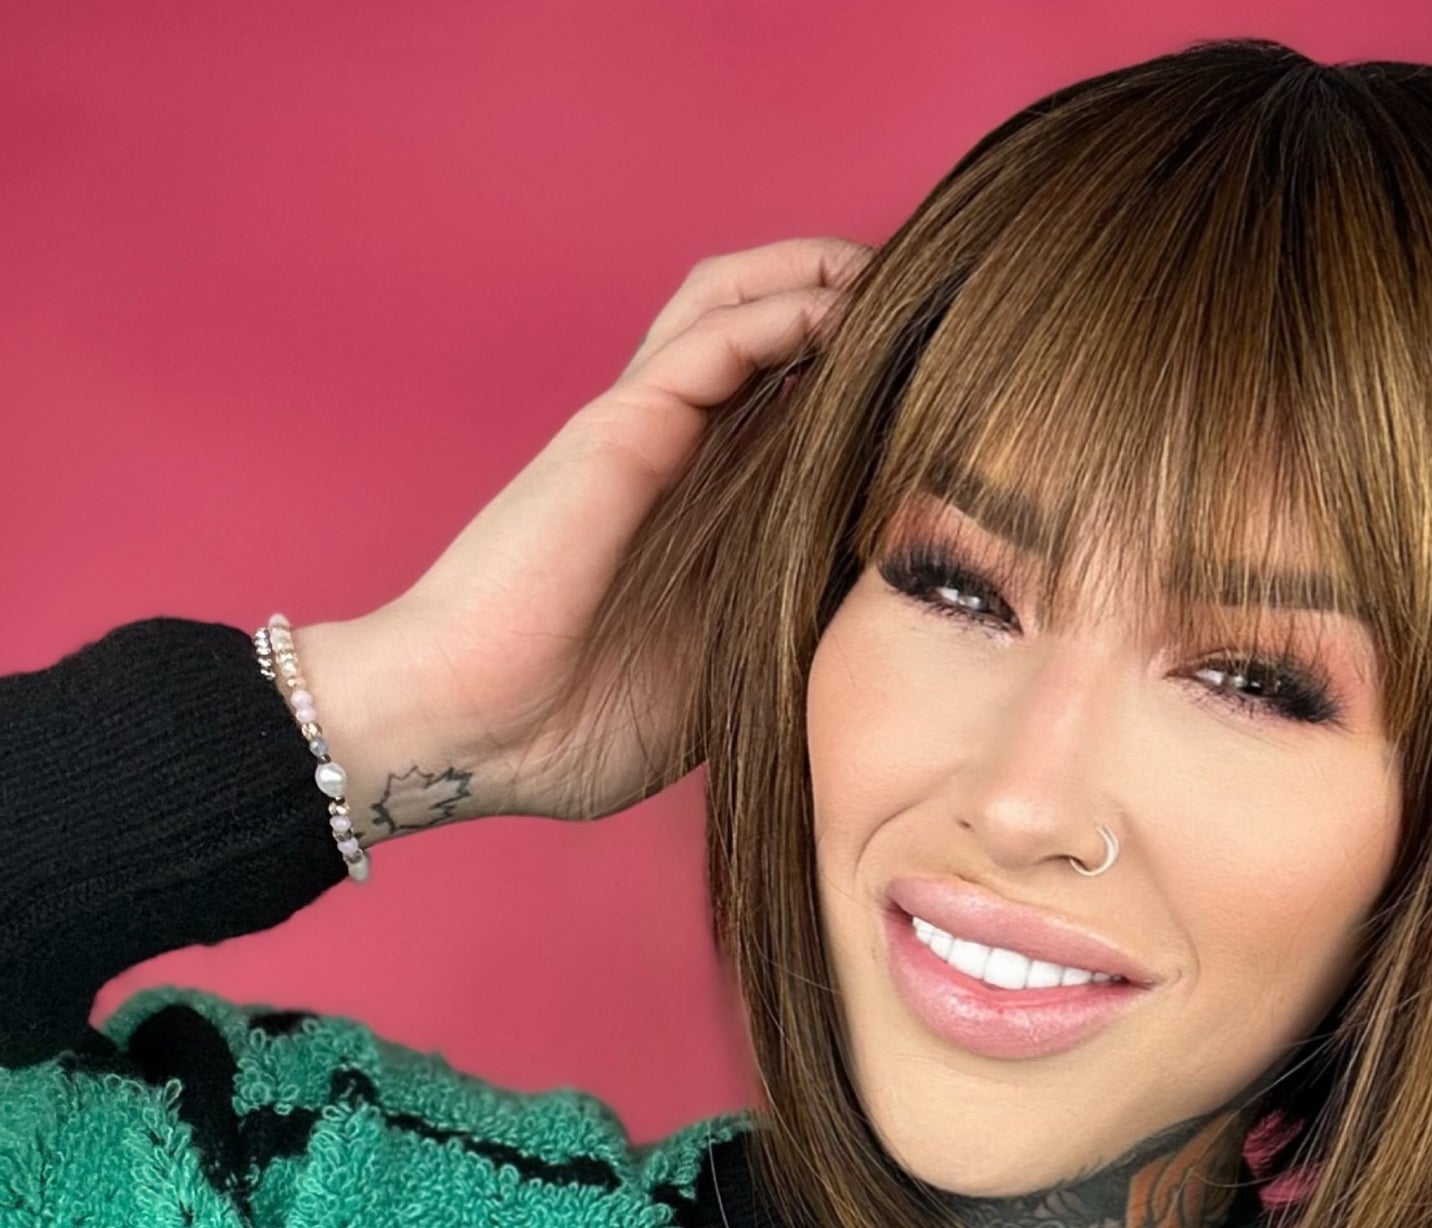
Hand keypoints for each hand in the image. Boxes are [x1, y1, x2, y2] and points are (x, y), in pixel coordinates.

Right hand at [295, 235, 872, 837]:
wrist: (471, 731)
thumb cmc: (573, 729)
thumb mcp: (722, 682)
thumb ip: (787, 634)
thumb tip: (886, 635)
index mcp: (692, 515)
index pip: (782, 415)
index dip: (858, 392)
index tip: (944, 400)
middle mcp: (670, 457)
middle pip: (759, 331)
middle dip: (842, 305)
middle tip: (929, 310)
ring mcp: (643, 433)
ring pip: (734, 303)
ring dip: (816, 276)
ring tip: (892, 275)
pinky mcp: (624, 428)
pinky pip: (716, 339)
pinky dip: (786, 310)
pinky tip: (846, 311)